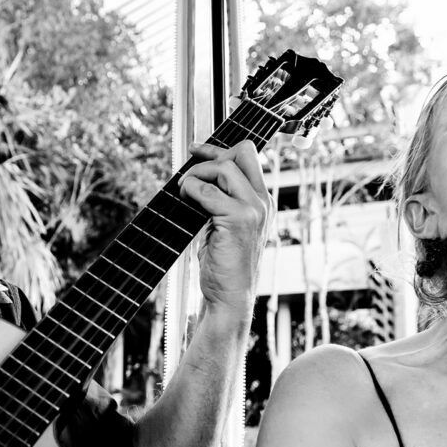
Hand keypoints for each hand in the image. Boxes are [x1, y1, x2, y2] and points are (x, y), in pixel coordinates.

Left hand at [179, 139, 272, 316]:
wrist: (230, 297)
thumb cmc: (224, 265)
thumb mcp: (226, 227)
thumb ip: (220, 201)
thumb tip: (196, 178)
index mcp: (262, 202)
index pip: (249, 157)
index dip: (221, 149)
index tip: (196, 150)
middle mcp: (263, 202)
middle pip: (242, 153)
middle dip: (212, 155)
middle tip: (189, 173)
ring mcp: (254, 210)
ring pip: (224, 168)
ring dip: (196, 175)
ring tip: (184, 191)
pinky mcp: (238, 220)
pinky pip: (208, 191)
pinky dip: (190, 190)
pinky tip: (184, 200)